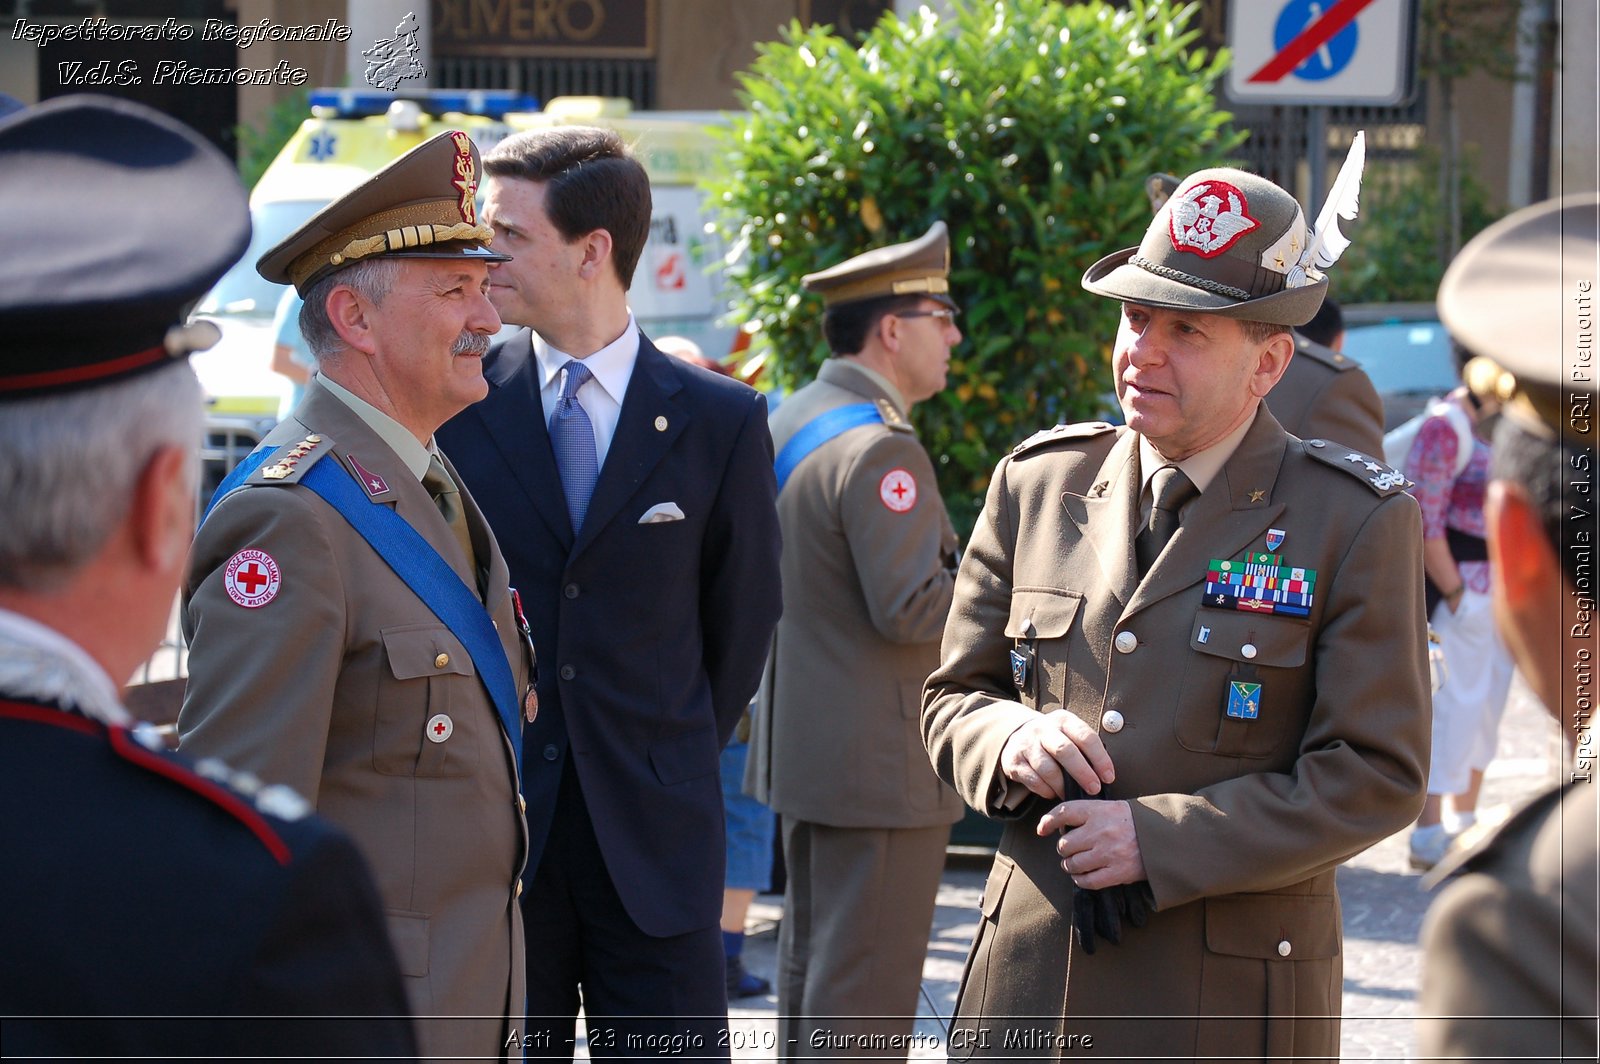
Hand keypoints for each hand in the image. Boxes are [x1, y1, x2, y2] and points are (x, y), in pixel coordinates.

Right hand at [999, 709, 1114, 801]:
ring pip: (1047, 768)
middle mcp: (1043, 729)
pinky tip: (1054, 792)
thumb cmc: (1054, 739)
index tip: (1109, 777)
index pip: (1085, 737)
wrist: (1018, 735)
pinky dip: (1046, 790)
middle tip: (1094, 789)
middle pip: (1065, 751)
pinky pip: (1033, 780)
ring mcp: (1026, 745)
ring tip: (1072, 794)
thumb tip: (1105, 775)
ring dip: (1063, 786)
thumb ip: (1085, 748)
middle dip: (1082, 773)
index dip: (1100, 758)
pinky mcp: (1014, 761)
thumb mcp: (1069, 733)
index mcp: (1063, 720)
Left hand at [1040, 798, 1152, 953]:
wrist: (1165, 837)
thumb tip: (1060, 826)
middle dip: (1064, 849)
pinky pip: (1088, 881)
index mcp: (1098, 810)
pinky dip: (1081, 880)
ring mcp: (1108, 853)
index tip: (1042, 829)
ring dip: (1070, 866)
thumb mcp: (1111, 807)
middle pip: (1064, 844)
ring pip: (1073, 864)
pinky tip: (1083, 876)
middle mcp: (1100, 831)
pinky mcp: (1117, 873)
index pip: (1063, 812)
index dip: (1048, 822)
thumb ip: (1088, 813)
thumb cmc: (1135, 821)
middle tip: (1071, 849)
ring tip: (1076, 863)